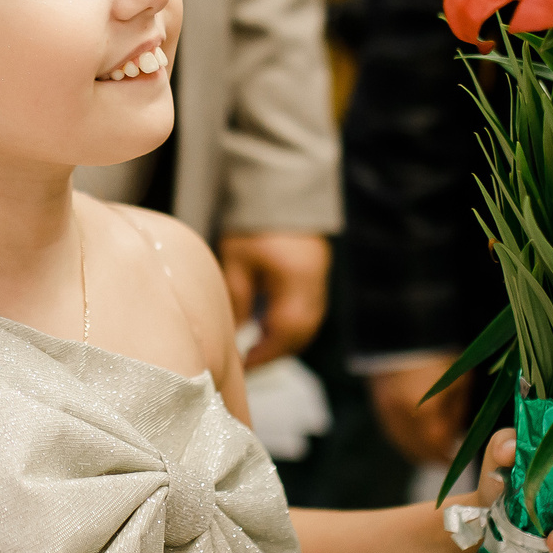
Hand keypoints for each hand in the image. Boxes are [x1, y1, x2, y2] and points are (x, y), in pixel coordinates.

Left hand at [219, 233, 329, 366]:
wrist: (279, 188)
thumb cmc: (253, 223)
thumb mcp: (237, 261)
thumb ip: (238, 299)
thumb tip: (232, 335)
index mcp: (296, 278)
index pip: (285, 329)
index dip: (266, 352)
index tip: (244, 364)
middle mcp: (314, 281)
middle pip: (302, 331)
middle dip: (276, 351)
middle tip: (249, 363)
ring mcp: (320, 277)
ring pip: (308, 323)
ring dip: (284, 340)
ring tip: (256, 349)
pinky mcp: (318, 273)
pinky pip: (309, 310)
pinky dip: (290, 325)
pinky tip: (268, 328)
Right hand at [369, 353, 469, 464]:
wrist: (403, 333)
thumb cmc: (439, 355)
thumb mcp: (459, 382)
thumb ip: (458, 412)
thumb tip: (458, 433)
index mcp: (426, 412)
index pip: (438, 447)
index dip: (448, 457)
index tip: (456, 460)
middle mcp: (403, 417)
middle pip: (418, 451)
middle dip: (432, 456)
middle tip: (445, 458)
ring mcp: (387, 413)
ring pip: (403, 443)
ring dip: (417, 449)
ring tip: (430, 448)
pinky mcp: (378, 406)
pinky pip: (392, 431)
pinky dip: (404, 437)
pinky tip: (414, 434)